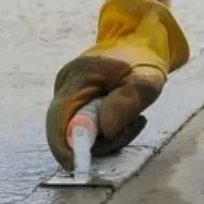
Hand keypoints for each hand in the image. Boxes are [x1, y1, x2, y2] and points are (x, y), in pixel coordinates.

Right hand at [45, 0, 190, 168]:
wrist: (140, 37)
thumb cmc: (144, 57)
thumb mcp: (146, 81)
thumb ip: (126, 103)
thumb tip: (104, 130)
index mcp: (76, 79)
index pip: (58, 124)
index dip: (66, 149)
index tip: (82, 166)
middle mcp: (66, 87)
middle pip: (65, 132)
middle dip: (96, 143)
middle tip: (130, 130)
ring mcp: (70, 92)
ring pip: (77, 131)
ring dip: (106, 137)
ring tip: (134, 120)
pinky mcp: (78, 99)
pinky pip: (86, 124)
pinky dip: (107, 130)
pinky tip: (127, 118)